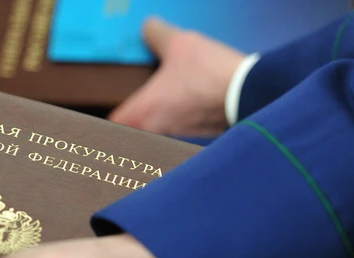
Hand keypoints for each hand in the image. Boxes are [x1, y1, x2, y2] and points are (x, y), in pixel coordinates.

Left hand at [108, 17, 245, 136]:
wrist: (249, 94)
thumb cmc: (209, 75)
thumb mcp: (179, 44)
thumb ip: (157, 35)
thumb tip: (148, 27)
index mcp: (142, 113)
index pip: (110, 127)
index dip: (104, 119)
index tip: (104, 107)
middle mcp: (155, 130)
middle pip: (131, 129)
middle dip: (129, 115)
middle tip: (129, 97)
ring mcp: (176, 134)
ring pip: (154, 128)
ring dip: (153, 114)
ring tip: (158, 93)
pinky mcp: (196, 133)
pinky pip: (176, 124)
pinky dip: (175, 114)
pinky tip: (183, 96)